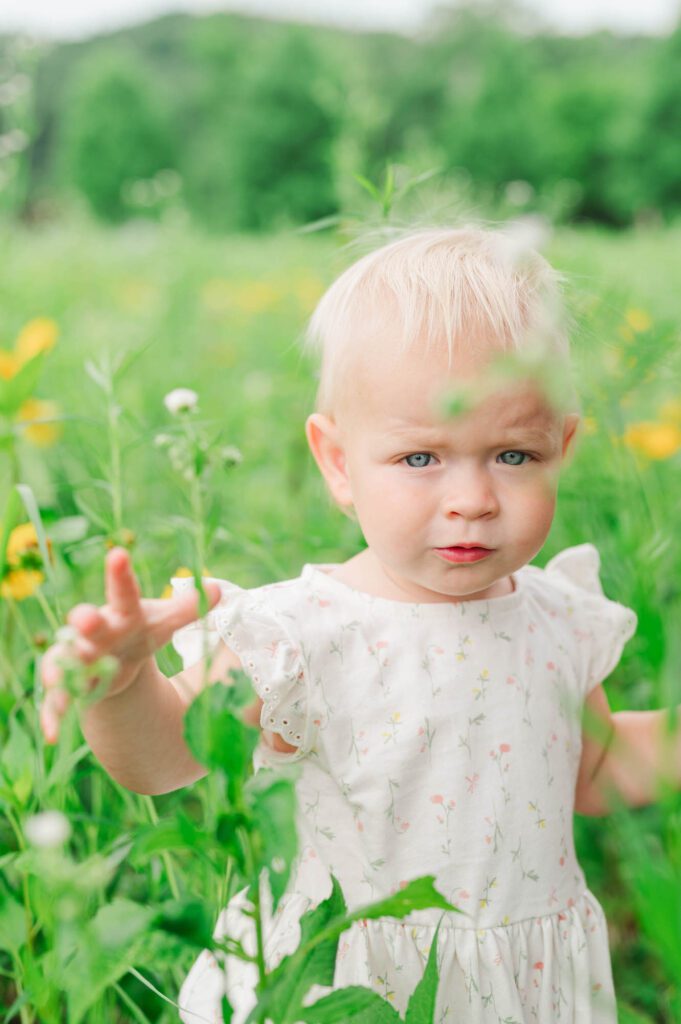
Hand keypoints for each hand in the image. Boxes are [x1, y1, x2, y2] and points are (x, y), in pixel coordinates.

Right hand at [39, 547, 220, 743]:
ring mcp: (79, 659)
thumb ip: (188, 608)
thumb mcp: (164, 622)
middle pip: (90, 624)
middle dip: (87, 621)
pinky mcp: (68, 687)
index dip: (121, 575)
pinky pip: (57, 701)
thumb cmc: (141, 633)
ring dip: (64, 667)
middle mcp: (96, 633)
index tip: (118, 553)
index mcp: (124, 615)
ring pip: (67, 661)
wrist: (112, 661)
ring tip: (58, 678)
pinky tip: (51, 733)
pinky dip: (53, 715)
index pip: (124, 593)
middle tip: (86, 617)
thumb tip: (219, 589)